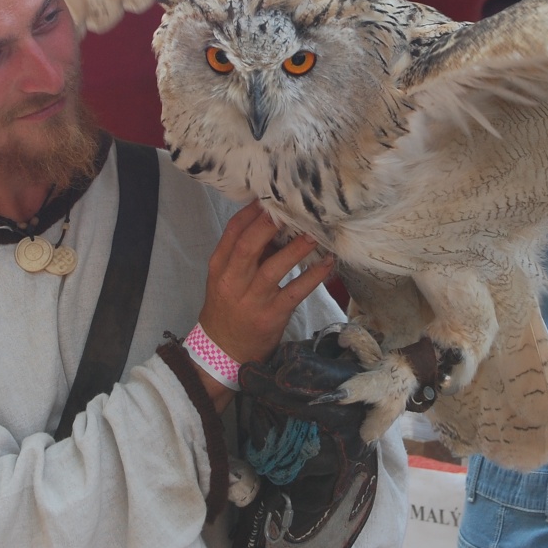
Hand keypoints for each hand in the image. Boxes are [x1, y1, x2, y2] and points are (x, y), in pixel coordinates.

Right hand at [197, 201, 335, 366]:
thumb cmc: (228, 307)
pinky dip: (313, 276)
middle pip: (249, 245)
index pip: (233, 232)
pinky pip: (295, 292)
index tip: (271, 196)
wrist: (222, 351)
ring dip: (297, 247)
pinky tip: (327, 263)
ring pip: (274, 267)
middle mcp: (233, 280)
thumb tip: (276, 223)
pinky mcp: (271, 316)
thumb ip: (246, 253)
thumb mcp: (227, 278)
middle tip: (292, 207)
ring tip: (316, 232)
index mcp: (219, 266)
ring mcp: (252, 299)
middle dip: (270, 224)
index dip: (252, 212)